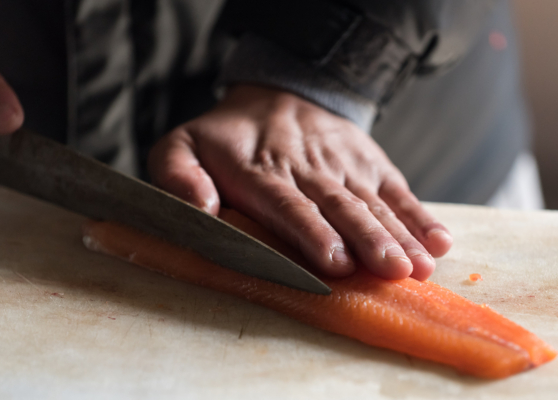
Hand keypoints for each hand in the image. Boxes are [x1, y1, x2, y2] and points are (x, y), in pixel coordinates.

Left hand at [149, 85, 451, 279]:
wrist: (277, 94)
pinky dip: (419, 215)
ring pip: (372, 202)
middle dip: (366, 240)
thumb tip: (197, 208)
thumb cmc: (226, 138)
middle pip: (339, 207)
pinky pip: (396, 189)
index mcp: (259, 171)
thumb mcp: (182, 146)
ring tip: (419, 267)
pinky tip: (440, 242)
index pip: (288, 204)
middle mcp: (306, 168)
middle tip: (391, 270)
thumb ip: (178, 175)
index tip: (335, 262)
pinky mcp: (370, 164)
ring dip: (398, 235)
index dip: (312, 233)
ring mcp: (344, 165)